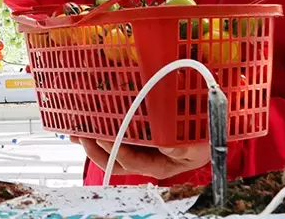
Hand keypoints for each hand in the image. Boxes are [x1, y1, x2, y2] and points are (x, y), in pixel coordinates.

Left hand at [71, 137, 209, 179]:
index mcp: (157, 164)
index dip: (115, 150)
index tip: (104, 137)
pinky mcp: (135, 134)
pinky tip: (86, 119)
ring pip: (109, 148)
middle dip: (94, 148)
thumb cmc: (204, 139)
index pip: (131, 162)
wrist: (208, 127)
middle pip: (113, 160)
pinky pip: (114, 132)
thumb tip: (167, 145)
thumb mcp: (200, 146)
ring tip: (76, 129)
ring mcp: (138, 147)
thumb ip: (185, 148)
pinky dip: (98, 127)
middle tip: (82, 134)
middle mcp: (144, 158)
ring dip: (90, 139)